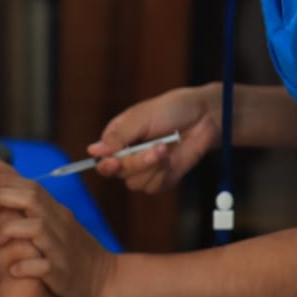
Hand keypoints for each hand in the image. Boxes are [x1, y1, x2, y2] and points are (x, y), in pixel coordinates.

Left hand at [0, 174, 117, 296]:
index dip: (7, 181)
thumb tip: (6, 197)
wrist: (108, 280)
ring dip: (9, 229)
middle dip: (3, 198)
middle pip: (31, 199)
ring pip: (35, 227)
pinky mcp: (62, 273)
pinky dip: (24, 266)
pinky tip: (13, 270)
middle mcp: (60, 226)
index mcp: (58, 212)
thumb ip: (38, 212)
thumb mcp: (60, 225)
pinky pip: (41, 266)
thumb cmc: (76, 252)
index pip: (33, 186)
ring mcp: (61, 249)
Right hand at [90, 83, 221, 192]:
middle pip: (118, 173)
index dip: (106, 164)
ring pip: (135, 183)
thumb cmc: (172, 109)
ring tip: (165, 149)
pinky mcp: (162, 178)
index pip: (101, 159)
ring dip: (152, 168)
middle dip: (136, 163)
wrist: (204, 117)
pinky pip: (153, 187)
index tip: (114, 161)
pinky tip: (171, 159)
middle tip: (154, 149)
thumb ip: (118, 136)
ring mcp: (145, 168)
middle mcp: (128, 155)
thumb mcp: (141, 117)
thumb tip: (93, 151)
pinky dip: (162, 174)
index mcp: (118, 138)